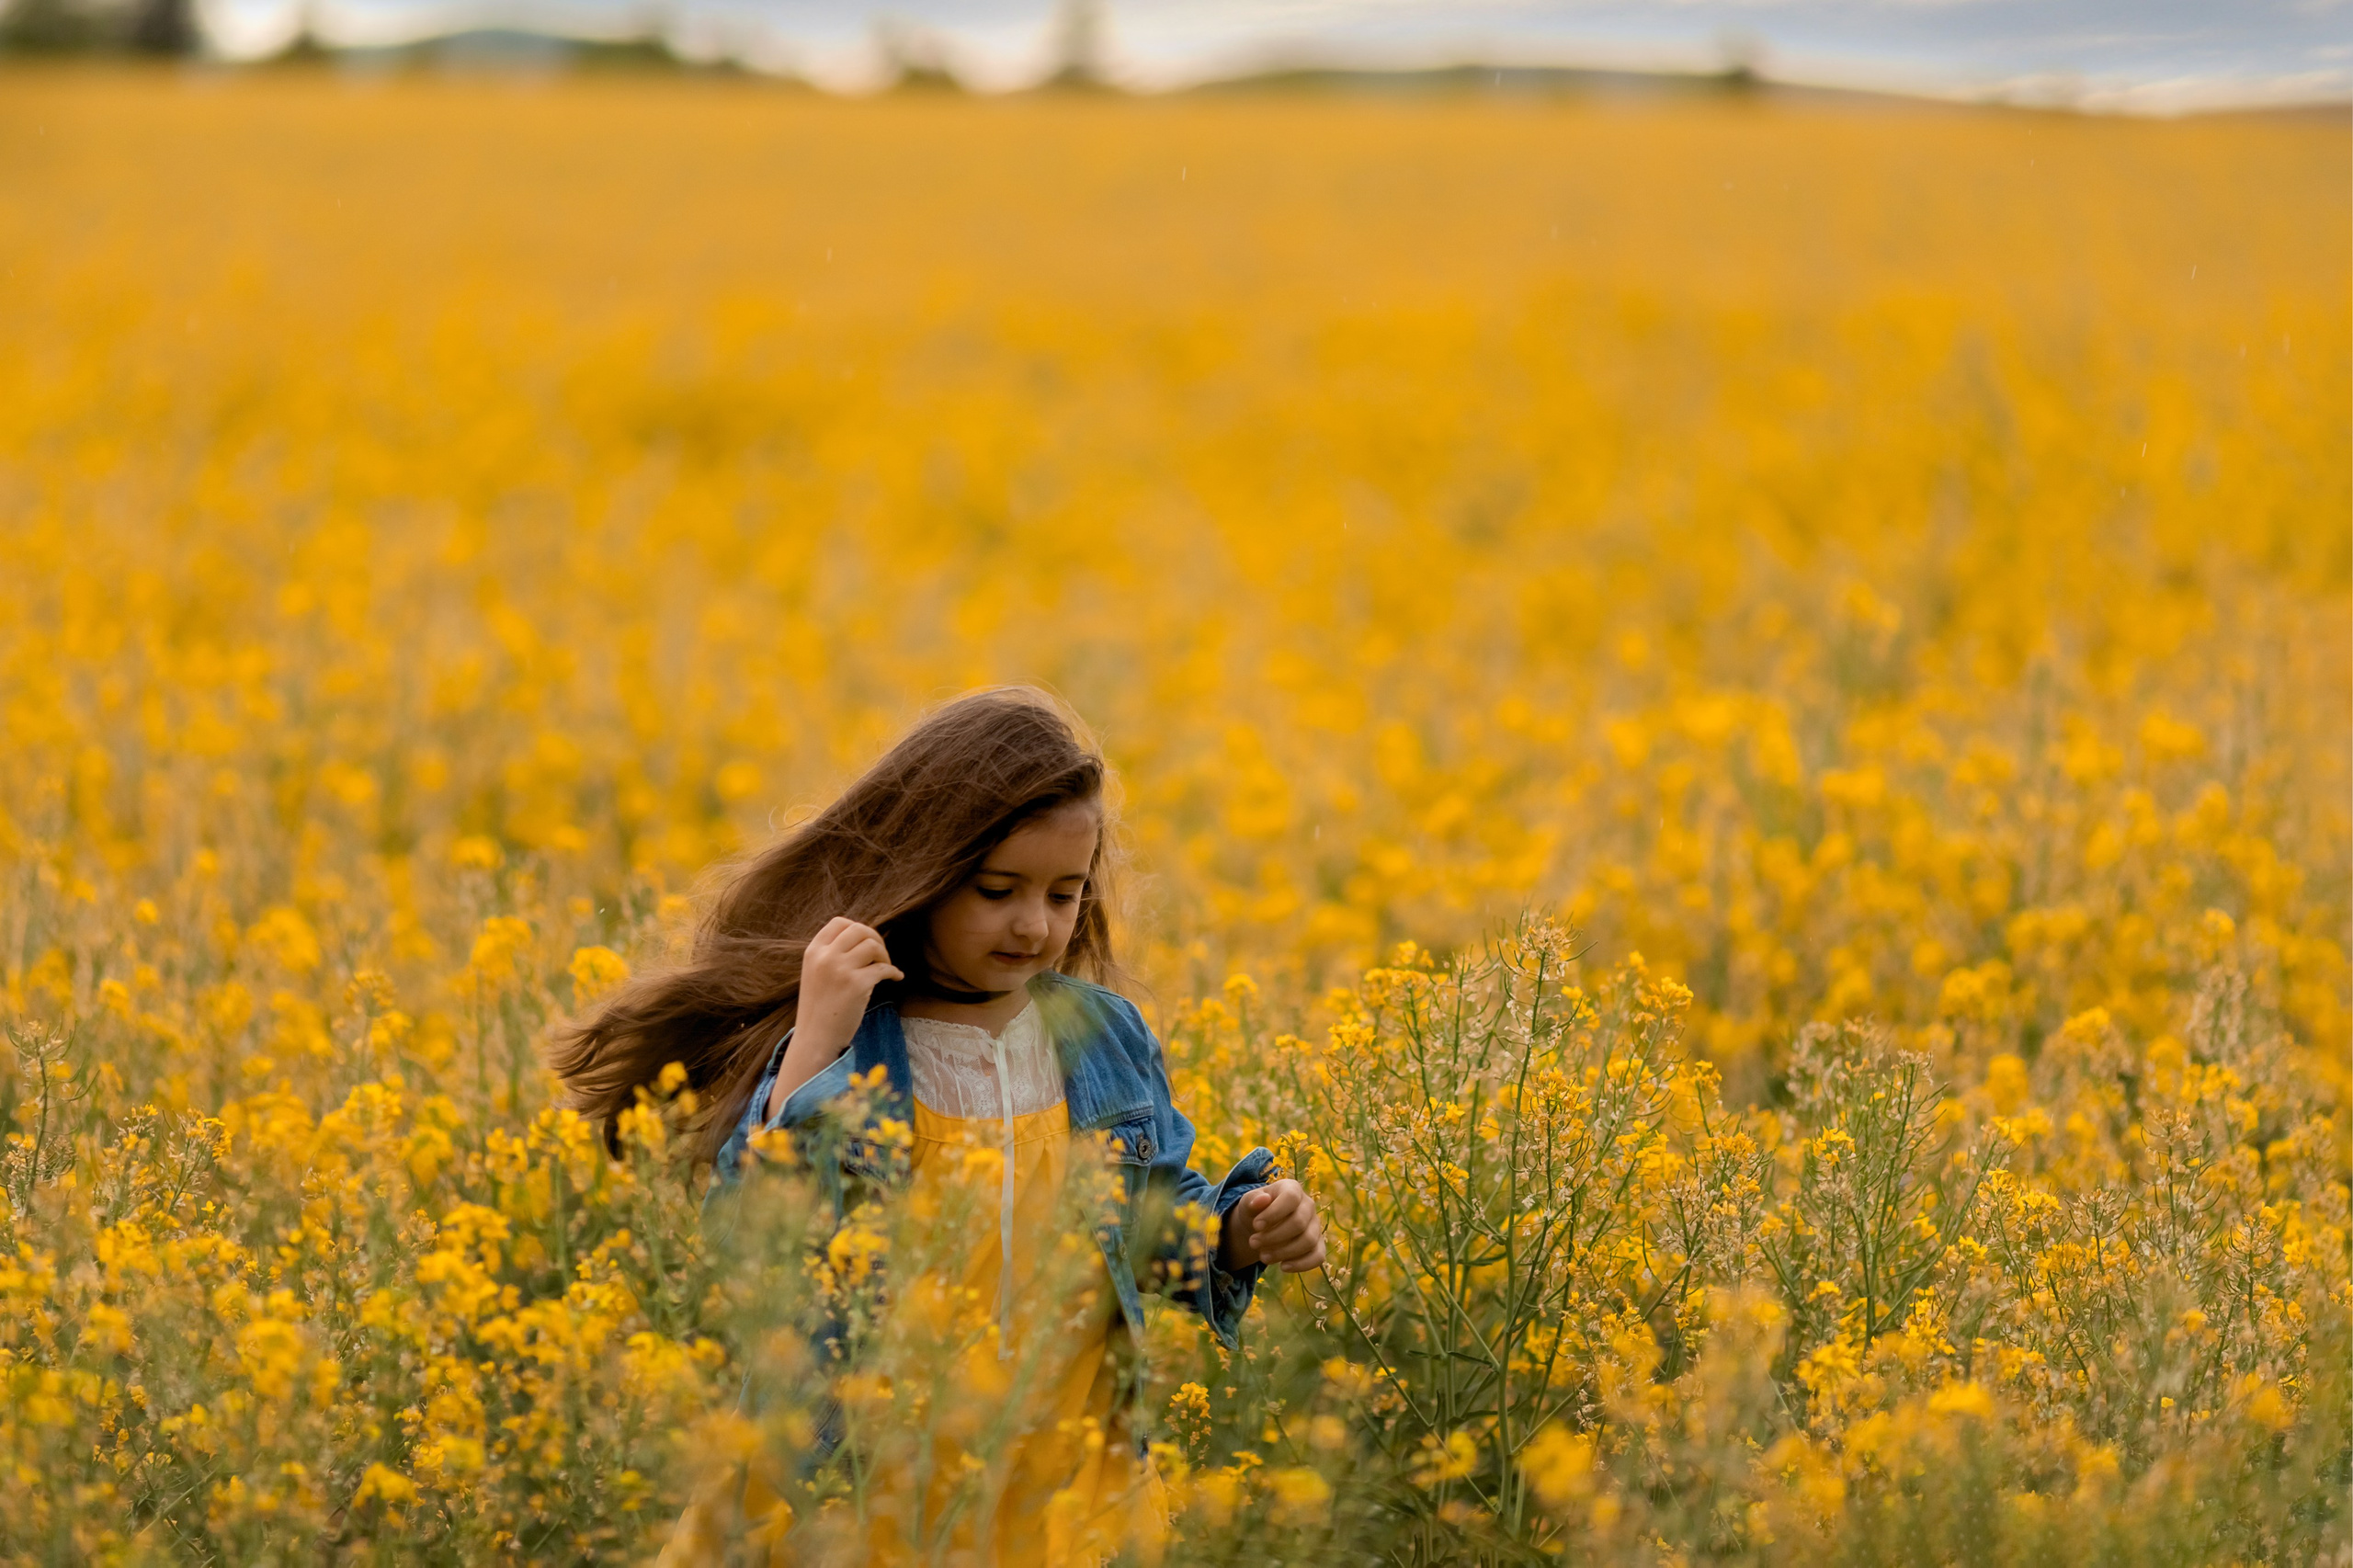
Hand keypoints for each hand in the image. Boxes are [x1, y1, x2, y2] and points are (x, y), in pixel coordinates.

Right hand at [767, 917, 902, 1116]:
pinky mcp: (856, 984)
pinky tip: (896, 978)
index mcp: (813, 951)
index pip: (839, 922)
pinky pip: (883, 968)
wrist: (815, 1039)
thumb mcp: (815, 973)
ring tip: (886, 968)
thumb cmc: (819, 1009)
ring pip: (872, 945)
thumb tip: (863, 938)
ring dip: (885, 955)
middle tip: (881, 955)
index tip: (866, 942)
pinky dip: (894, 972)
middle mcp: (825, 956)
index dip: (858, 928)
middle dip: (875, 938)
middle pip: (859, 929)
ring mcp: (840, 969)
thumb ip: (832, 955)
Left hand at [1219, 1178, 1326, 1273]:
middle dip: (1273, 1236)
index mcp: (1292, 1189)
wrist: (1260, 1227)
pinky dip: (1301, 1264)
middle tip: (1253, 1243)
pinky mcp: (1318, 1245)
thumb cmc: (1255, 1211)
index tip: (1255, 1225)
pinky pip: (1318, 1257)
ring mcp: (1315, 1226)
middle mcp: (1308, 1205)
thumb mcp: (1248, 1203)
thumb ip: (1252, 1200)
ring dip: (1283, 1252)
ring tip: (1263, 1256)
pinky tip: (1282, 1267)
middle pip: (1299, 1223)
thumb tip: (1262, 1200)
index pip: (1291, 1198)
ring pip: (1308, 1241)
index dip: (1274, 1213)